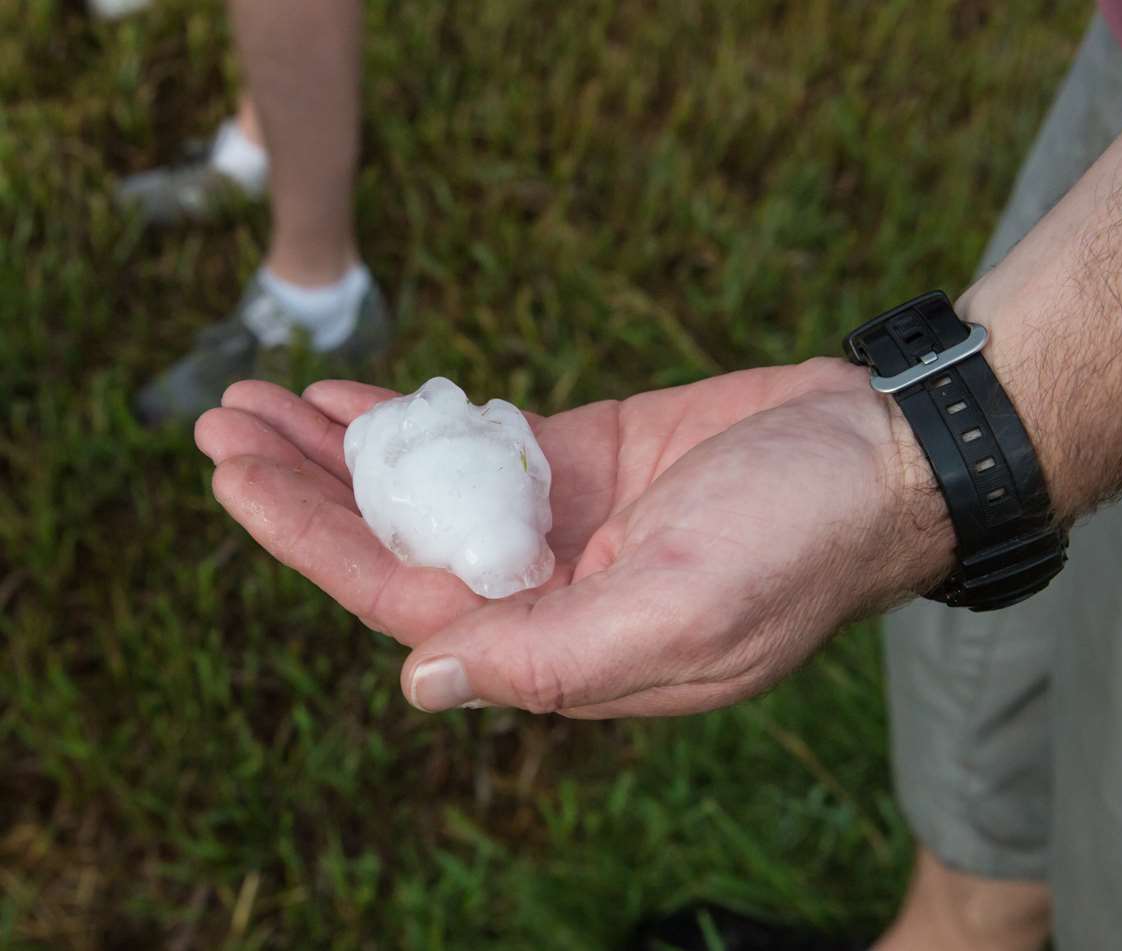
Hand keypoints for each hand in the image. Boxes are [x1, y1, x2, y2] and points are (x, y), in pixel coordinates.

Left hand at [195, 358, 951, 717]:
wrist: (884, 453)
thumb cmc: (801, 536)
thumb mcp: (684, 607)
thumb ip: (551, 656)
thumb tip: (421, 682)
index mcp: (567, 647)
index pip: (408, 600)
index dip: (313, 540)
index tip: (237, 474)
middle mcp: (553, 594)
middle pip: (399, 545)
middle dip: (305, 489)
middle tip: (219, 422)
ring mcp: (566, 525)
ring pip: (428, 493)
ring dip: (343, 450)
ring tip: (257, 399)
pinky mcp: (588, 463)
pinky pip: (481, 445)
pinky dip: (415, 421)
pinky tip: (351, 397)